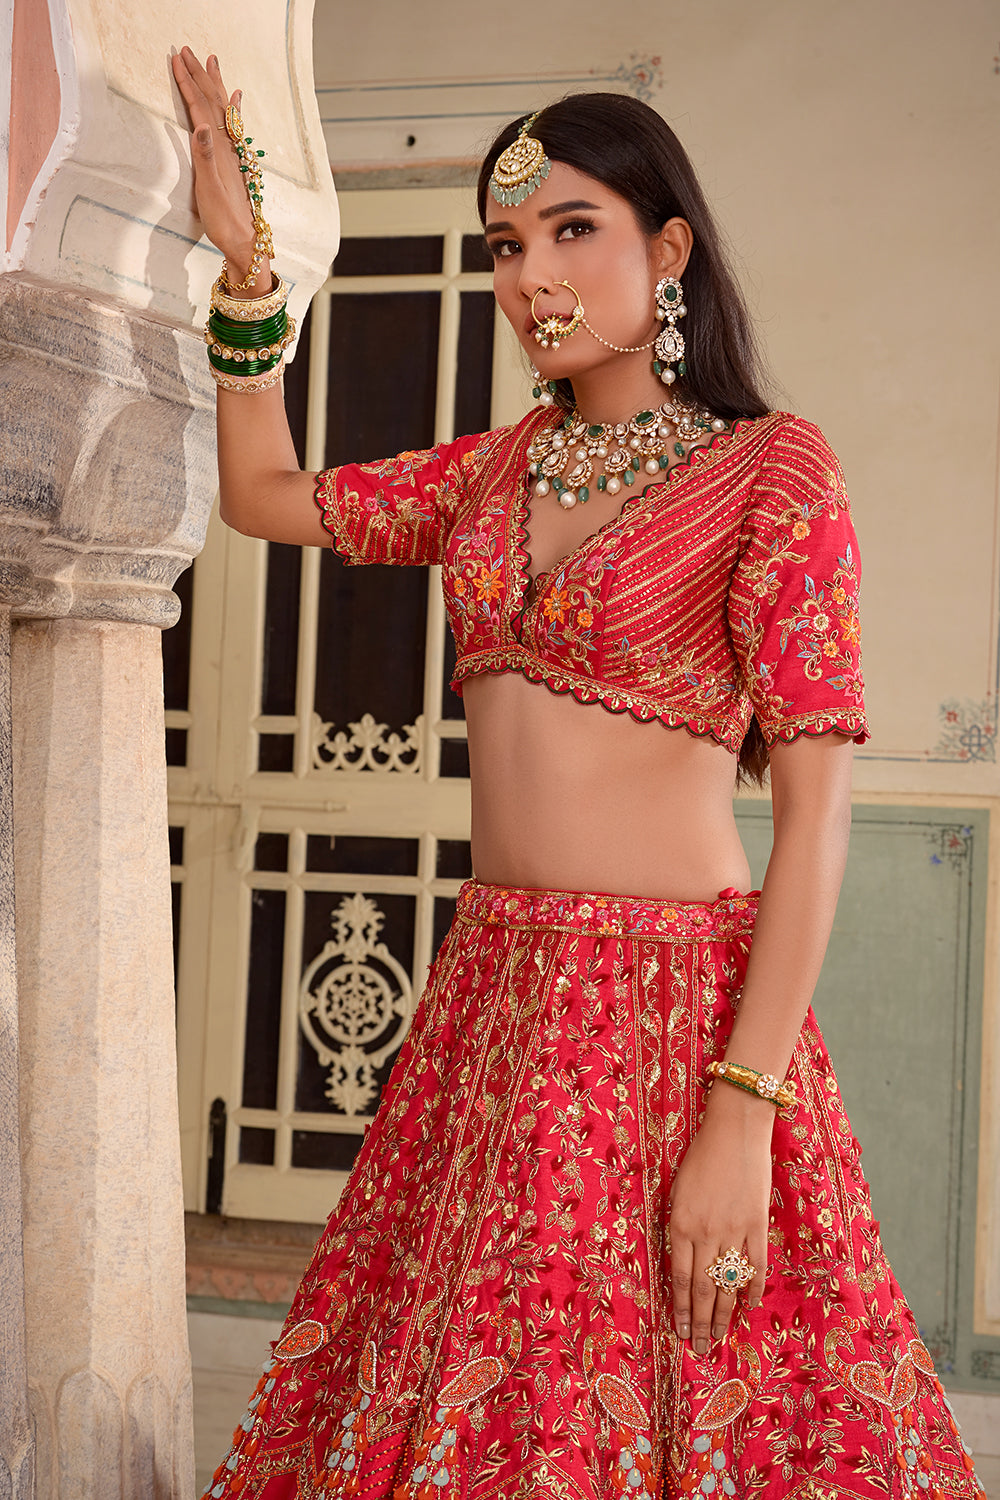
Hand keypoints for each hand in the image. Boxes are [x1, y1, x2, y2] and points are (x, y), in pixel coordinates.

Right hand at [171, 48, 259, 275]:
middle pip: (214, 103)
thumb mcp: (208, 190)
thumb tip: (201, 124)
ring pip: (224, 110)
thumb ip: (204, 157)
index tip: (177, 60)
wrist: (245, 243)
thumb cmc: (224, 221)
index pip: (202, 108)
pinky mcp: (235, 162)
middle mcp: (228, 148)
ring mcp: (233, 154)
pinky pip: (233, 126)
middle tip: (190, 50)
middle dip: (201, 75)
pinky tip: (237, 100)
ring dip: (217, 84)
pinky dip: (233, 108)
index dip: (189, 83)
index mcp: (218, 150)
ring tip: (213, 62)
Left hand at [667, 1085, 771, 1353]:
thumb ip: (679, 1227)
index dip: (680, 1309)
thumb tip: (680, 1261)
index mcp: (681, 1224)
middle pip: (704, 1289)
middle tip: (700, 1348)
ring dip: (724, 1314)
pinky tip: (748, 1308)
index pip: (681, 1279)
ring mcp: (734, 1230)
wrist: (734, 1129)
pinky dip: (752, 1289)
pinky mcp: (758, 1225)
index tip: (679, 1331)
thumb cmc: (700, 1156)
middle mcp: (706, 1232)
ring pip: (728, 1283)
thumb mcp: (677, 1191)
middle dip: (700, 1322)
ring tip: (719, 1337)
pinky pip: (756, 1266)